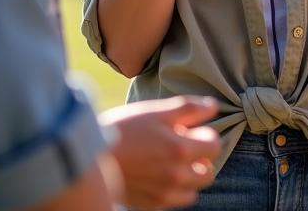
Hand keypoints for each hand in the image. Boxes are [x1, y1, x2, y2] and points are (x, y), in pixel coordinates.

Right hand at [100, 96, 220, 208]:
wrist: (92, 159)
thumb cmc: (124, 129)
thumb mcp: (157, 111)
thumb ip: (189, 109)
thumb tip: (213, 106)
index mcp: (181, 150)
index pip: (214, 146)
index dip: (205, 135)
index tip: (191, 130)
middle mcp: (177, 176)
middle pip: (208, 173)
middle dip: (202, 159)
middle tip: (184, 147)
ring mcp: (165, 194)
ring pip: (193, 191)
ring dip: (190, 177)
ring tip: (171, 162)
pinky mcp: (152, 205)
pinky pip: (175, 201)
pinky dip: (174, 190)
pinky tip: (159, 175)